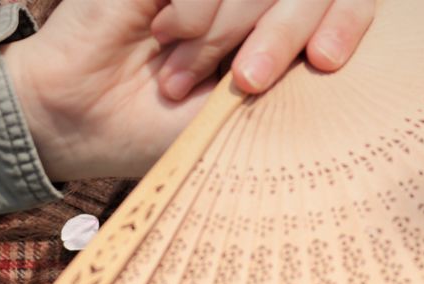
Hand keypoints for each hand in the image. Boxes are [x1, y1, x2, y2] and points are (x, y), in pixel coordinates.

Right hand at [0, 0, 374, 181]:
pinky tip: (165, 34)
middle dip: (283, 33)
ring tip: (181, 74)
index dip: (348, 20)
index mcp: (279, 32)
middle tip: (247, 82)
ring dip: (225, 30)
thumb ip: (295, 85)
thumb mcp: (242, 120)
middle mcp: (251, 0)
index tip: (326, 62)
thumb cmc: (159, 129)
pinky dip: (199, 9)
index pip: (346, 3)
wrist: (75, 118)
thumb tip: (336, 56)